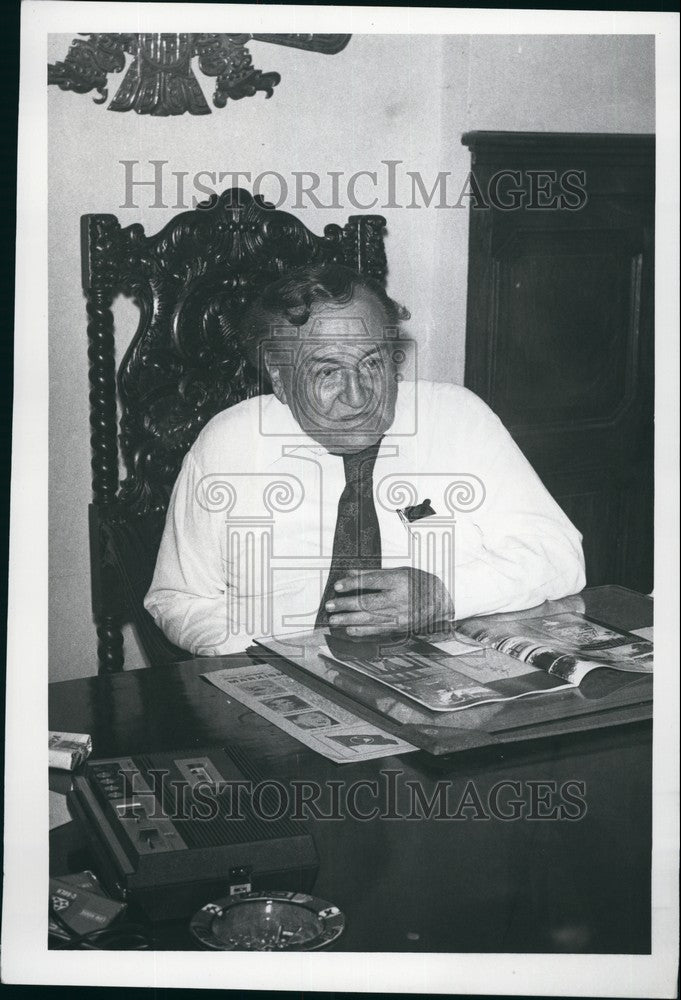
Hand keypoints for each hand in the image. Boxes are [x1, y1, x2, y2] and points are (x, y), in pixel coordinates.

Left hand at [325, 567, 453, 636]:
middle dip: (346, 605)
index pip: (372, 581)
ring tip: (333, 620)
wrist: (441, 601)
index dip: (353, 584)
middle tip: (329, 606)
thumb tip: (351, 573)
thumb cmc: (418, 582)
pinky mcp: (400, 627)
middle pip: (368, 602)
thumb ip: (374, 573)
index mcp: (399, 581)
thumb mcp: (399, 572)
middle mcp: (399, 599)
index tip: (338, 586)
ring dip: (349, 620)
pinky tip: (349, 630)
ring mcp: (400, 615)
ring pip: (370, 618)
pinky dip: (362, 631)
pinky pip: (378, 630)